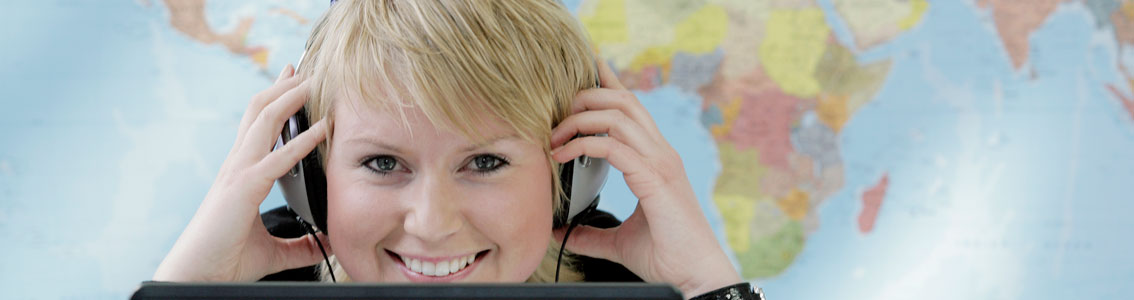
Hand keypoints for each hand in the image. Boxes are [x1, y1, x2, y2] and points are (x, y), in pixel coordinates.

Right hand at [153, 65, 330, 281]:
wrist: (199, 275)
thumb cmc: (226, 260)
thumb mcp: (275, 251)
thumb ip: (301, 245)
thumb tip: (327, 243)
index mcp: (240, 173)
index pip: (257, 127)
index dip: (274, 102)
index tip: (292, 83)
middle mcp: (237, 166)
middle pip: (259, 112)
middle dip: (281, 87)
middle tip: (302, 68)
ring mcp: (238, 173)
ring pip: (263, 122)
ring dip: (289, 98)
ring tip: (310, 80)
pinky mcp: (243, 188)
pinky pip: (277, 158)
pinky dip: (302, 141)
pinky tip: (322, 129)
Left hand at [550, 59, 741, 296]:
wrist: (695, 278)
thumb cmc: (667, 257)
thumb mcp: (619, 242)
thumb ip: (590, 233)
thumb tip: (558, 232)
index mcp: (657, 159)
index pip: (632, 108)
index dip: (609, 84)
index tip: (587, 69)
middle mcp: (661, 153)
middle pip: (623, 100)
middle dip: (586, 97)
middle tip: (557, 117)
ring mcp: (661, 164)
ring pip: (618, 116)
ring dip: (580, 119)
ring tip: (555, 137)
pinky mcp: (655, 180)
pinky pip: (615, 147)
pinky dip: (585, 145)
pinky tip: (564, 155)